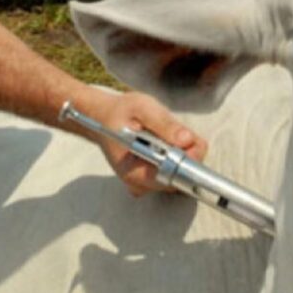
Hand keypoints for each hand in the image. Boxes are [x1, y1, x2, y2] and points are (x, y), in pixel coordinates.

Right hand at [84, 91, 207, 196]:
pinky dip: (178, 152)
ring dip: (180, 151)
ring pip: (182, 172)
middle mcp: (141, 184)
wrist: (104, 118)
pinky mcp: (154, 179)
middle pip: (182, 176)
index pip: (172, 176)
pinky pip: (179, 168)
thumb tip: (187, 140)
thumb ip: (164, 124)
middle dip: (185, 153)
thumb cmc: (120, 112)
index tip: (187, 140)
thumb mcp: (141, 108)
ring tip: (161, 134)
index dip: (187, 160)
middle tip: (171, 130)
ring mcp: (148, 184)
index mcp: (134, 172)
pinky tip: (163, 140)